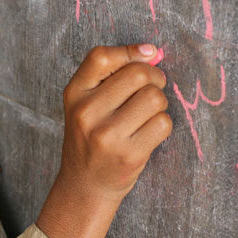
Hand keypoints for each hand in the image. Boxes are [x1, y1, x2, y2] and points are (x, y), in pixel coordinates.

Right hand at [36, 44, 171, 237]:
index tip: (148, 55)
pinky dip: (162, 125)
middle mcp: (87, 112)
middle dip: (154, 78)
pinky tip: (148, 133)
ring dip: (159, 104)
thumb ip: (111, 76)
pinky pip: (163, 123)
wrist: (84, 185)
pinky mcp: (129, 155)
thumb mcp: (84, 103)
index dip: (131, 52)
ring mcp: (107, 135)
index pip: (102, 56)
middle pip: (138, 74)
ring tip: (146, 115)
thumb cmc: (90, 138)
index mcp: (74, 94)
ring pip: (154, 98)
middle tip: (152, 89)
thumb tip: (153, 52)